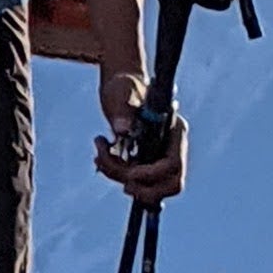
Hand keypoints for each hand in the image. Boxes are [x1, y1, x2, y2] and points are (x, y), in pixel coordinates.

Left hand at [92, 66, 186, 205]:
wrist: (119, 86)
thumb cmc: (122, 85)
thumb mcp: (120, 92)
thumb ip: (122, 109)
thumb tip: (122, 130)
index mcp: (173, 129)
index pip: (173, 165)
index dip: (151, 175)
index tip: (128, 174)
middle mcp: (171, 146)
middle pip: (169, 184)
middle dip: (142, 187)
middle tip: (119, 180)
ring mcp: (160, 155)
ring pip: (149, 186)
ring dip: (120, 177)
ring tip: (99, 157)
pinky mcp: (145, 160)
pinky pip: (136, 180)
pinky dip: (116, 174)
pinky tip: (101, 159)